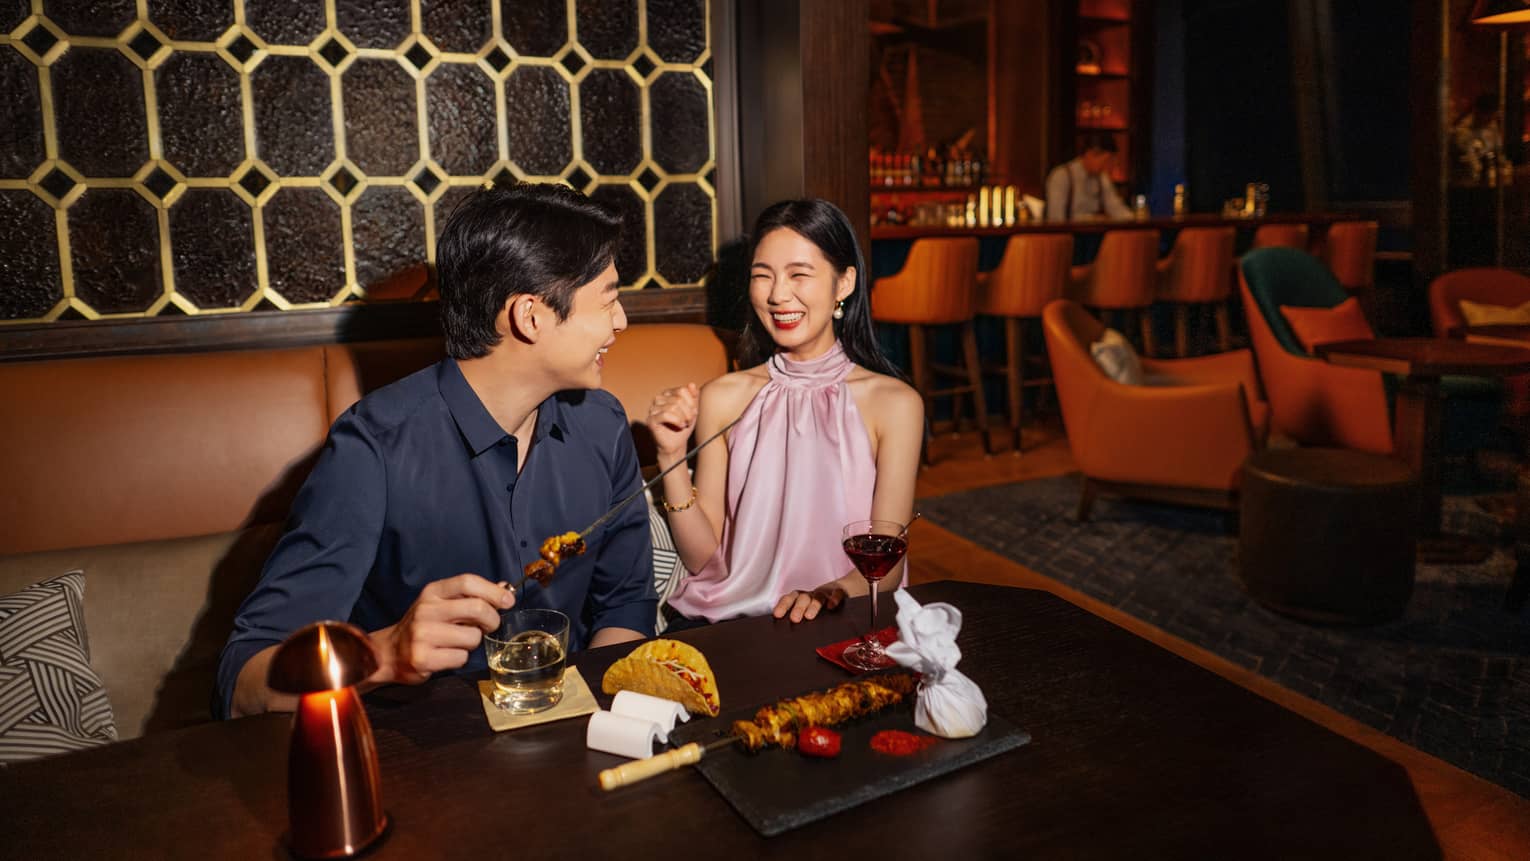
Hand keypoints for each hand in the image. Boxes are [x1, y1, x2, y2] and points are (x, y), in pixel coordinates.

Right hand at [369, 573, 514, 685]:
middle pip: (477, 608)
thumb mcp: (442, 604)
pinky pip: (461, 658)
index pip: (468, 582)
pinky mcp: (422, 658)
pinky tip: (446, 656)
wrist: (388, 653)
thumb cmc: (423, 626)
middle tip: (489, 627)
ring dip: (473, 643)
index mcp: (433, 592)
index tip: (508, 601)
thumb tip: (504, 588)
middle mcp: (426, 609)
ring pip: (472, 637)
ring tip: (457, 643)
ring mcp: (422, 634)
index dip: (493, 591)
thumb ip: (471, 596)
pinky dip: (460, 659)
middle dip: (492, 620)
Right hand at [647, 383, 698, 461]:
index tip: (694, 412)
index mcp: (668, 394)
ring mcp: (653, 409)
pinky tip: (680, 426)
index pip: (682, 390)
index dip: (691, 402)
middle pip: (678, 399)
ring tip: (685, 424)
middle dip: (688, 411)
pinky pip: (665, 415)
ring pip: (672, 407)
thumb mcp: (692, 409)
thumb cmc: (683, 426)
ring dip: (683, 417)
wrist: (677, 444)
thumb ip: (693, 396)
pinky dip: (676, 421)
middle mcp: (659, 399)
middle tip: (690, 420)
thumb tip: (692, 384)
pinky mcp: (651, 419)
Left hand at [771, 583, 846, 622]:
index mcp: (802, 599)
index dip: (783, 606)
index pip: (790, 599)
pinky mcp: (840, 592)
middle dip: (798, 608)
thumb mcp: (809, 612)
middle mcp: (812, 595)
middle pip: (803, 598)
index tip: (777, 615)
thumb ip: (800, 621)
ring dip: (813, 606)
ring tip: (809, 617)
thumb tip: (788, 642)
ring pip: (818, 597)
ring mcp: (826, 594)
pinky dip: (834, 598)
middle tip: (794, 619)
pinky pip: (837, 593)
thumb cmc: (821, 606)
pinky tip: (831, 606)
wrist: (844, 589)